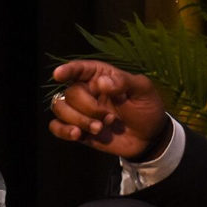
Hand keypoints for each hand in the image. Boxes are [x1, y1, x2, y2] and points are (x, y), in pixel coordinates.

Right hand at [48, 61, 169, 159]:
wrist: (150, 138)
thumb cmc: (147, 108)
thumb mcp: (143, 90)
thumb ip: (124, 82)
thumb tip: (101, 82)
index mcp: (101, 76)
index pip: (80, 69)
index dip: (68, 70)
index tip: (58, 75)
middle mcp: (87, 91)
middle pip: (70, 93)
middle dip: (88, 108)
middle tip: (110, 118)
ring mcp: (81, 111)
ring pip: (60, 108)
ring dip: (78, 120)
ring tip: (99, 129)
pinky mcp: (78, 129)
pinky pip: (56, 127)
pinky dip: (63, 131)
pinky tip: (77, 135)